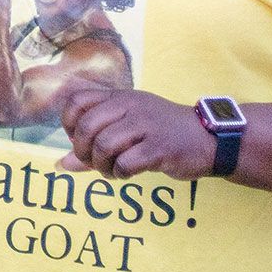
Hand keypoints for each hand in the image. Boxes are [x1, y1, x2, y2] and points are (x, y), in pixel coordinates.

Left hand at [56, 87, 215, 179]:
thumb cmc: (162, 133)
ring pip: (104, 146)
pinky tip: (126, 173)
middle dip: (83, 152)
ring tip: (111, 171)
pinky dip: (120, 173)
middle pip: (86, 127)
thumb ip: (93, 143)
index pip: (76, 101)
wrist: (209, 138)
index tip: (80, 140)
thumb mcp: (128, 128)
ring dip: (101, 166)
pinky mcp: (160, 147)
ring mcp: (146, 125)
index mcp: (120, 97)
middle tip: (94, 163)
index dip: (69, 124)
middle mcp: (130, 106)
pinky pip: (125, 163)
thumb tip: (61, 165)